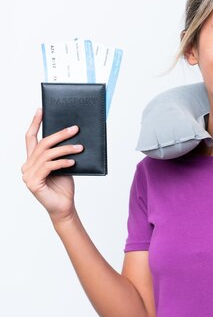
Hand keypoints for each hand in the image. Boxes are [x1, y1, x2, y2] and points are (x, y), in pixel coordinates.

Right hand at [21, 108, 83, 223]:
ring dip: (66, 149)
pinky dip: (62, 162)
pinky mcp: (33, 183)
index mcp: (32, 160)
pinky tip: (73, 162)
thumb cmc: (63, 186)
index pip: (31, 138)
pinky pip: (49, 167)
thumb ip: (62, 153)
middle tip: (74, 128)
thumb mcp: (64, 165)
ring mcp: (28, 175)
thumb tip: (73, 135)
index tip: (40, 110)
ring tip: (80, 147)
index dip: (35, 123)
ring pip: (47, 154)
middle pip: (42, 144)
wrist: (64, 207)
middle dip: (59, 134)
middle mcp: (27, 166)